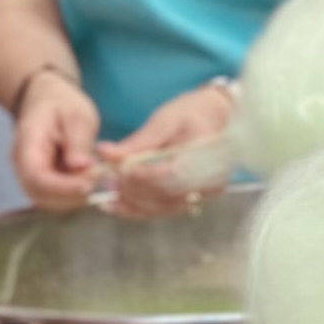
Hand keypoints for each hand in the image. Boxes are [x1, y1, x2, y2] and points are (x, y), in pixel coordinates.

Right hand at [11, 69, 100, 208]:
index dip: (63, 188)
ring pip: (48, 201)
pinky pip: (55, 197)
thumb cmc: (62, 104)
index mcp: (27, 145)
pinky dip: (73, 195)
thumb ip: (78, 141)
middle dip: (71, 195)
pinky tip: (88, 179)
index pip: (36, 177)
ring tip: (94, 177)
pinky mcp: (42, 181)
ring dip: (73, 197)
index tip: (89, 184)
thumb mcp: (77, 115)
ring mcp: (30, 175)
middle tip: (97, 179)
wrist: (47, 100)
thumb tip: (81, 167)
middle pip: (40, 194)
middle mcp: (22, 165)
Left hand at [94, 80, 234, 218]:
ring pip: (163, 208)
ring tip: (108, 196)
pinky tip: (119, 206)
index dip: (143, 176)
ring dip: (132, 205)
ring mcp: (204, 194)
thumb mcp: (165, 120)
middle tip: (107, 182)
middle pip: (166, 196)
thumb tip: (106, 154)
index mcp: (206, 156)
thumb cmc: (193, 113)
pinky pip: (165, 210)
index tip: (118, 171)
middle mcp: (209, 181)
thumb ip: (137, 142)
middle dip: (133, 191)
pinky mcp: (195, 200)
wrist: (218, 119)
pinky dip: (140, 210)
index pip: (172, 173)